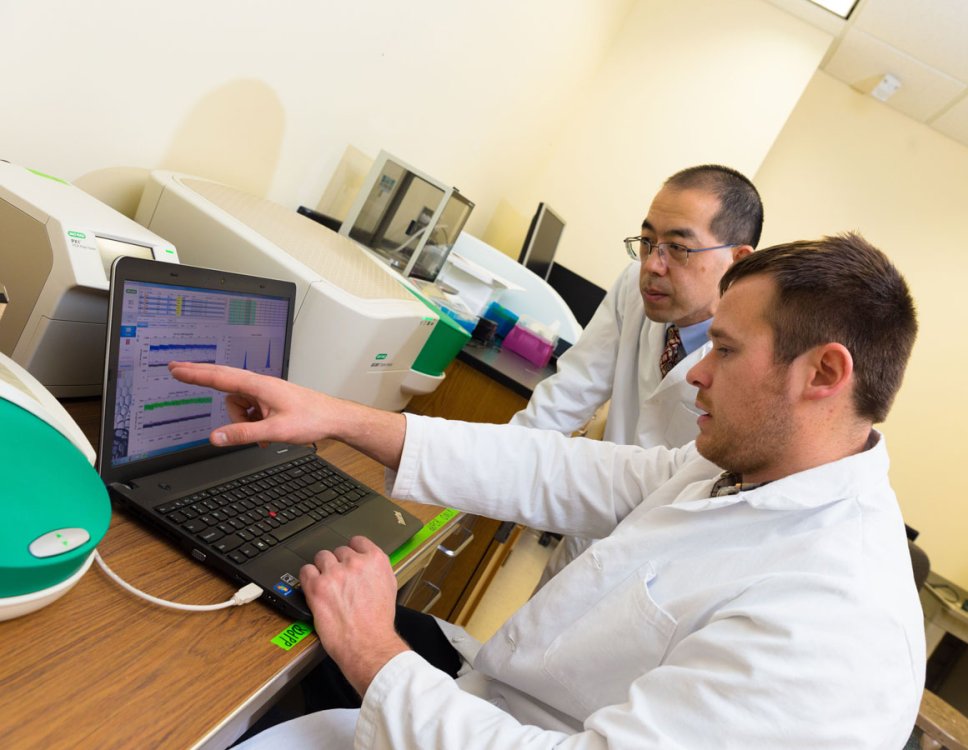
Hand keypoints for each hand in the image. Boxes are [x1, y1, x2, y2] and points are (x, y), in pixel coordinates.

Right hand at [167, 362, 335, 445]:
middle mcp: (260, 385)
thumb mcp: (275, 431)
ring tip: (263, 434)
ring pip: (237, 405)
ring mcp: (265, 393)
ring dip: (242, 421)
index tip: (176, 368)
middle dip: (201, 379)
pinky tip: (267, 433)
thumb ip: (243, 434)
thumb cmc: (312, 419)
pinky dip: (252, 423)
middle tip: (176, 370)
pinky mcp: (269, 401)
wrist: (334, 418)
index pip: (220, 377)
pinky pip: (249, 411)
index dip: (195, 373)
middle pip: (224, 383)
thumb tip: (215, 437)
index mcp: (259, 385)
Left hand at [300, 536, 408, 694]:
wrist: (368, 644)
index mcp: (376, 560)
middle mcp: (355, 562)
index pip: (357, 541)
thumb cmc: (379, 622)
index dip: (352, 551)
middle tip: (339, 581)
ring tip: (326, 585)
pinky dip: (308, 578)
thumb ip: (377, 571)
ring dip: (322, 569)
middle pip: (338, 550)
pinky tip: (314, 588)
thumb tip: (367, 565)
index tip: (348, 558)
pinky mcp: (317, 586)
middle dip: (338, 564)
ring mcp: (335, 573)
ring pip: (321, 557)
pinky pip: (306, 571)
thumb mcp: (389, 587)